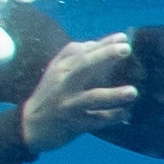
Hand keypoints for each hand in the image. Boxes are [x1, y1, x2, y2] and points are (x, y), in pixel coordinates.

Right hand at [16, 30, 140, 149]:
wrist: (30, 125)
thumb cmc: (49, 95)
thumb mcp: (56, 73)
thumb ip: (73, 57)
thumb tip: (96, 43)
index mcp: (60, 69)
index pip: (82, 51)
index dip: (103, 44)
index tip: (123, 37)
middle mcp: (63, 84)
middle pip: (84, 66)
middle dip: (106, 56)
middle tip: (127, 49)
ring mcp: (69, 104)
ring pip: (93, 97)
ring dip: (114, 94)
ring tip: (133, 91)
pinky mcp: (74, 123)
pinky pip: (97, 120)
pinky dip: (113, 117)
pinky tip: (127, 113)